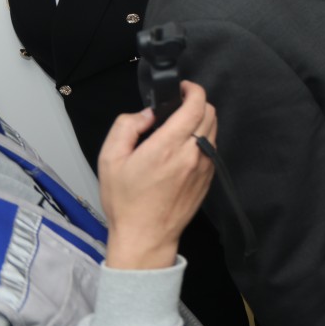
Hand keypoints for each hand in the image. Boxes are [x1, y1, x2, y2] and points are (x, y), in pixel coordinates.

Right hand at [98, 81, 216, 269]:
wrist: (146, 237)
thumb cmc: (126, 201)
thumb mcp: (109, 160)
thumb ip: (126, 127)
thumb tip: (147, 114)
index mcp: (168, 147)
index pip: (196, 105)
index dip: (192, 90)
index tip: (182, 88)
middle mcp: (192, 153)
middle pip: (210, 112)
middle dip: (196, 102)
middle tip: (178, 106)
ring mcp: (204, 165)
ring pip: (214, 128)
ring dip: (201, 120)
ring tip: (179, 126)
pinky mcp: (209, 176)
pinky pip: (212, 146)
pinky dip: (203, 137)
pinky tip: (184, 146)